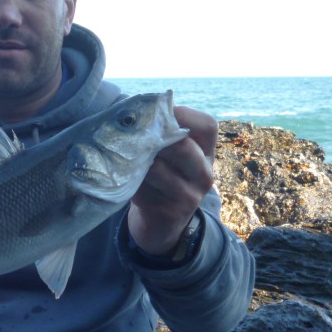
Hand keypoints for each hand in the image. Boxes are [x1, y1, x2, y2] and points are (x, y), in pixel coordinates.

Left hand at [128, 105, 216, 255]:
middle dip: (153, 138)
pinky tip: (124, 178)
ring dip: (136, 160)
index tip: (158, 114)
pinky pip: (143, 188)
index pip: (207, 125)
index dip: (181, 114)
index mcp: (207, 152)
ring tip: (125, 157)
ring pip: (157, 168)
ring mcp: (190, 195)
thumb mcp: (170, 154)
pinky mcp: (169, 212)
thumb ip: (163, 133)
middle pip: (182, 146)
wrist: (161, 220)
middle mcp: (204, 174)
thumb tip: (136, 110)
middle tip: (134, 136)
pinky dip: (129, 180)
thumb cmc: (162, 174)